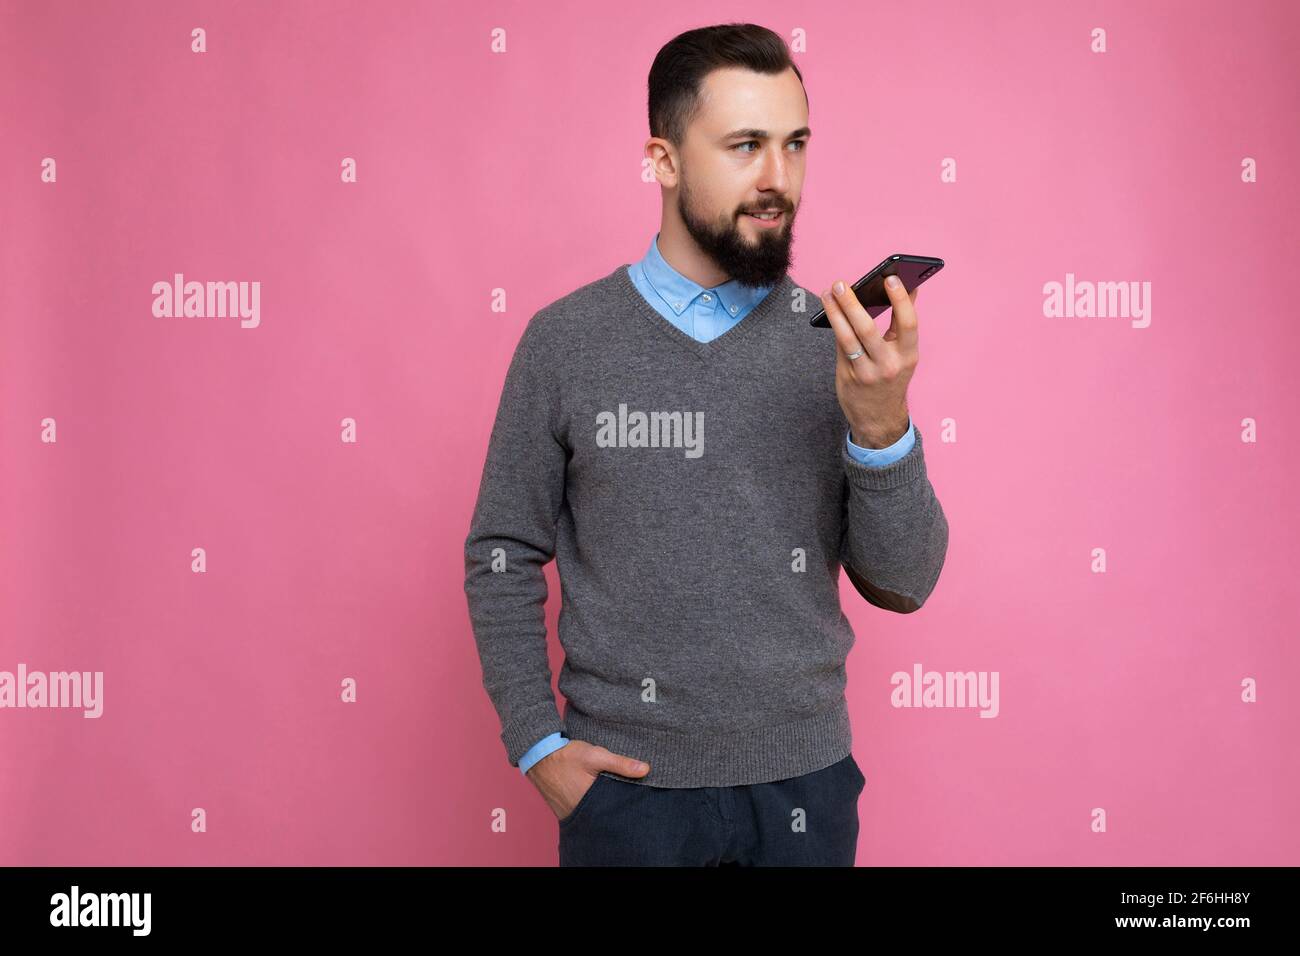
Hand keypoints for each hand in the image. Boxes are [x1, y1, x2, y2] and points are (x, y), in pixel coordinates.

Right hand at [525, 739, 650, 820]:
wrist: (537, 754)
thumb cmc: (566, 756)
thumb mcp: (595, 756)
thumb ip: (620, 764)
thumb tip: (646, 770)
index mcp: (591, 802)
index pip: (616, 808)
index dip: (627, 802)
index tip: (637, 794)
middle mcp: (581, 812)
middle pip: (606, 812)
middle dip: (615, 803)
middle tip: (621, 790)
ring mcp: (572, 813)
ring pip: (595, 811)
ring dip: (603, 803)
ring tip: (609, 791)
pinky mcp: (565, 810)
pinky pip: (584, 810)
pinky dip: (591, 803)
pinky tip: (595, 792)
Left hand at [819, 275, 920, 448]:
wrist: (879, 418)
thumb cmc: (891, 377)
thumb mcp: (904, 353)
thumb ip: (901, 323)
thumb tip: (906, 289)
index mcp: (908, 355)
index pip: (908, 323)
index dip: (900, 299)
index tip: (891, 278)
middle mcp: (889, 365)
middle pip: (868, 329)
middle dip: (852, 303)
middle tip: (840, 283)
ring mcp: (867, 373)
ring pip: (847, 338)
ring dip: (835, 312)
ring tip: (828, 294)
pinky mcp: (848, 378)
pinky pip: (840, 348)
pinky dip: (835, 327)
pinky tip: (830, 312)